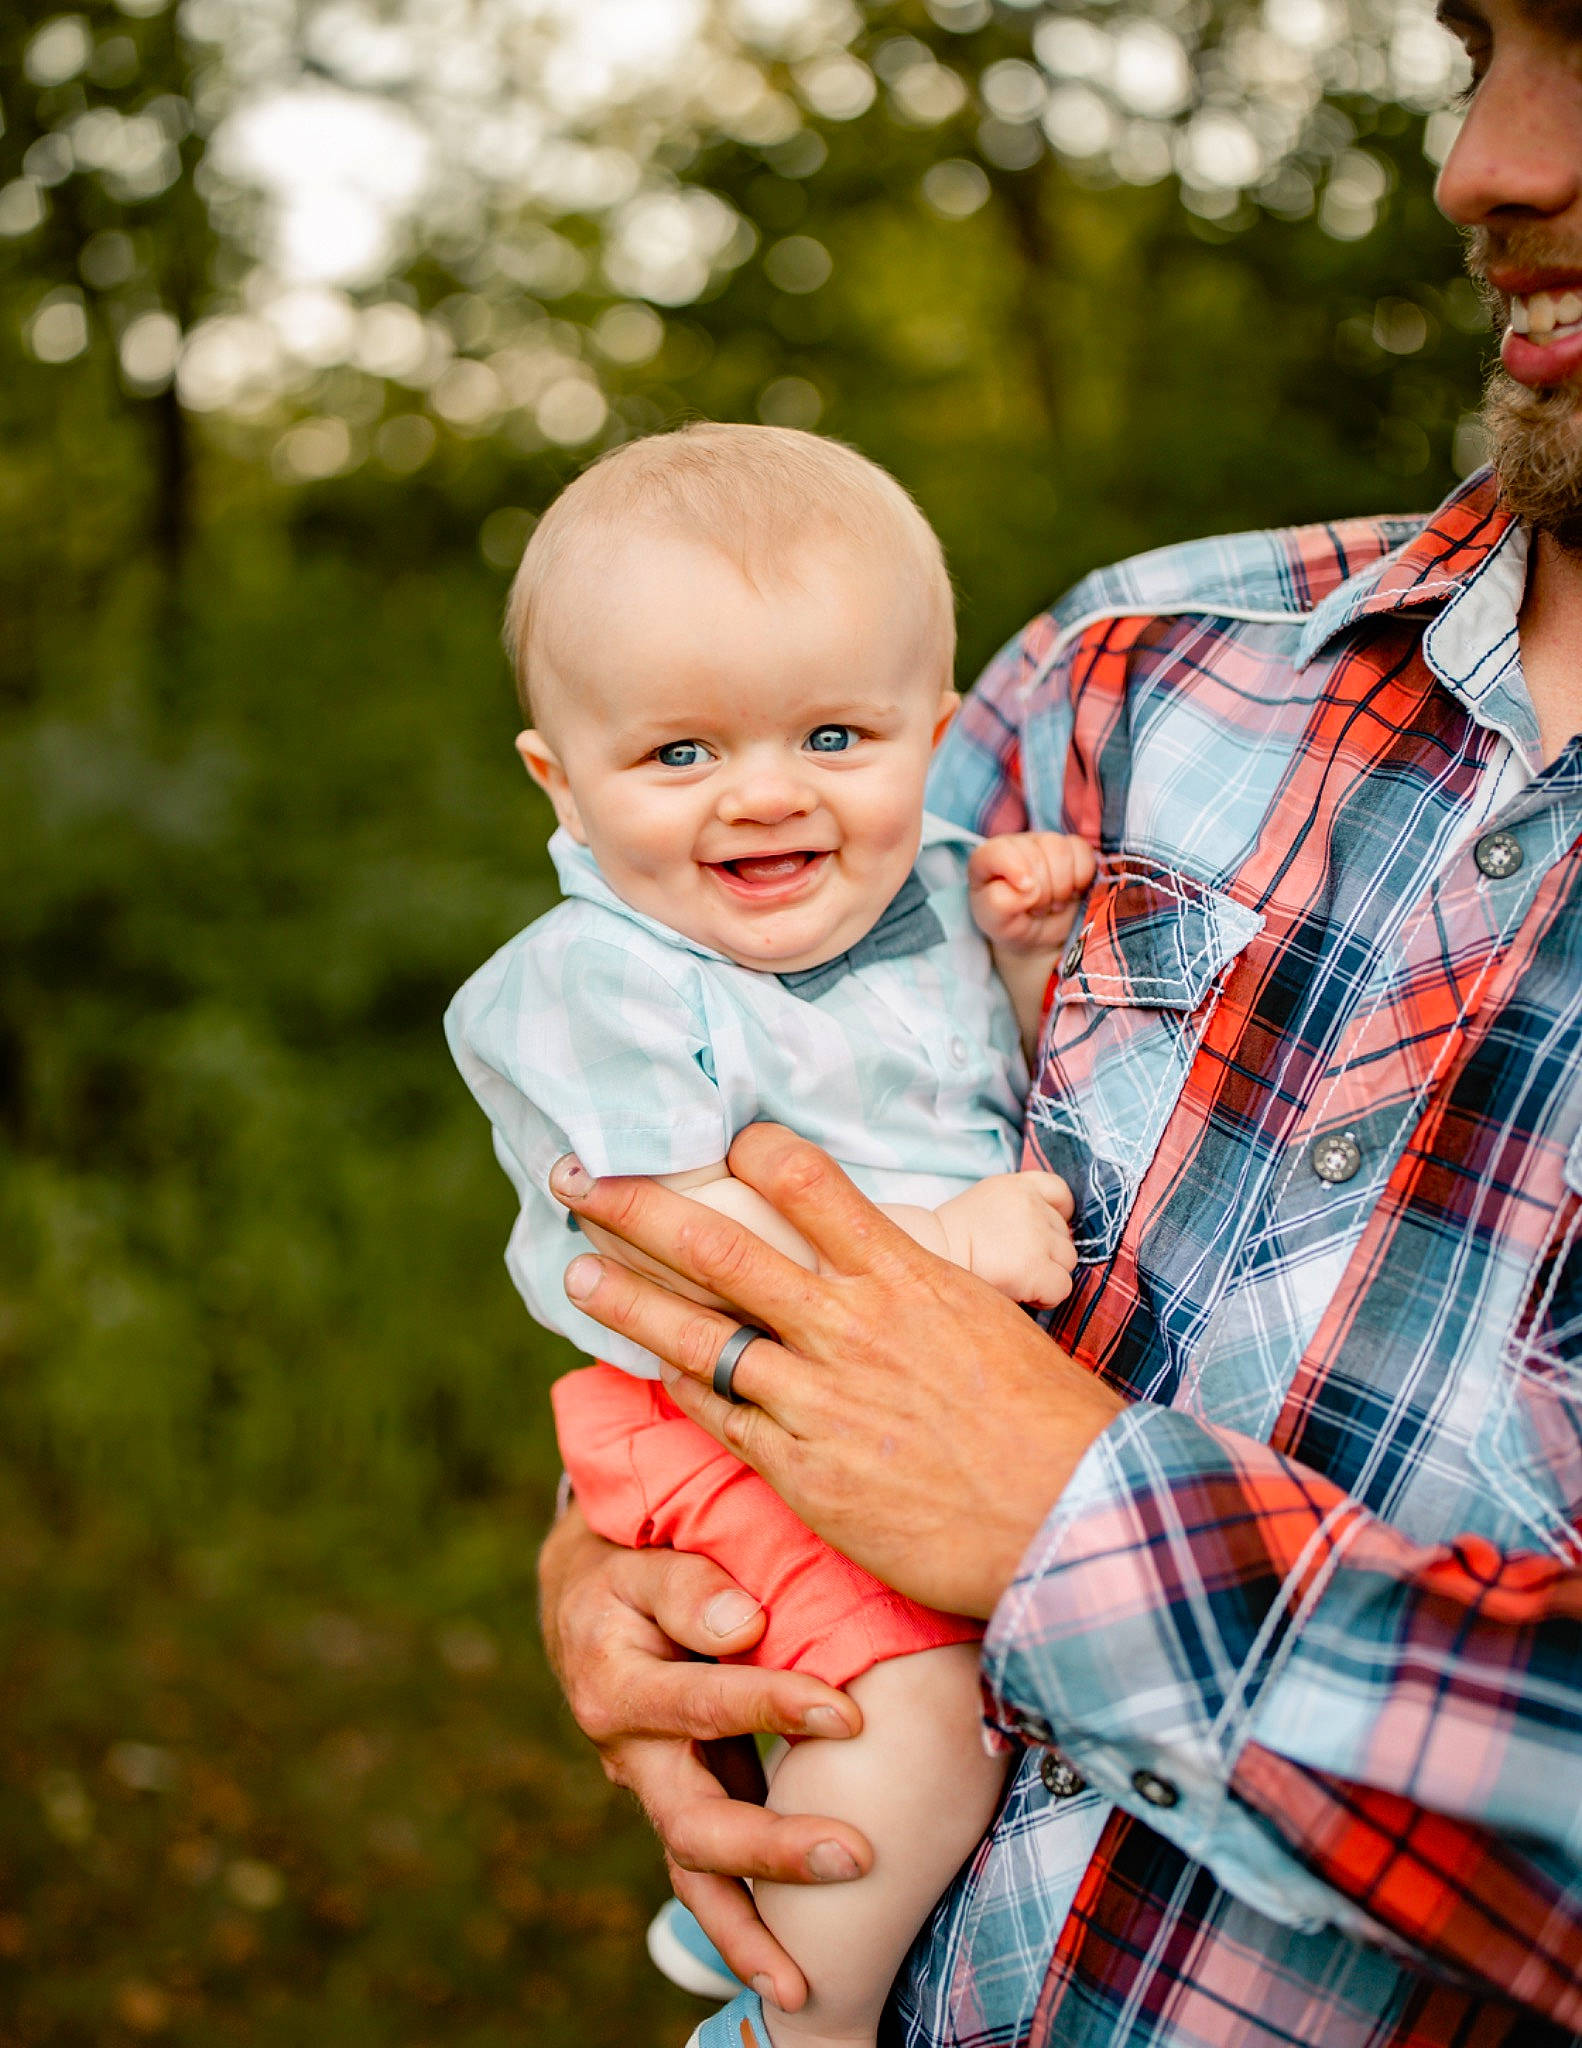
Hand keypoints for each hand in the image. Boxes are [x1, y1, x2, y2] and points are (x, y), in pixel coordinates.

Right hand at [538, 1501, 872, 2011]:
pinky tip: (794, 1968)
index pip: (706, 1705)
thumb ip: (689, 1587)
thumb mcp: (644, 1560)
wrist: (585, 1600)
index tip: (849, 1712)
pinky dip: (744, 1924)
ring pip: (696, 1875)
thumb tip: (745, 1625)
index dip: (777, 1707)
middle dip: (775, 1849)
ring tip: (803, 1987)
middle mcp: (629, 1755)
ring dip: (749, 1930)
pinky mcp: (680, 1804)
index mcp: (618, 1688)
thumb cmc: (628, 1567)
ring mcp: (653, 1790)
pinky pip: (709, 1876)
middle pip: (697, 1823)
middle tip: (857, 1858)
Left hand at [550, 1127, 1126, 1618]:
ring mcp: (815, 1399)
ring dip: (626, 1299)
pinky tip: (647, 1367)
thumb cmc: (1050, 1421)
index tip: (724, 1146)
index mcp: (901, 1273)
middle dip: (638, 1209)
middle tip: (579, 1180)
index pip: (804, 1179)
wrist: (1070, 1520)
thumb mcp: (993, 1320)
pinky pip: (717, 1416)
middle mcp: (846, 1324)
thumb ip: (927, 1287)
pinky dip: (677, 1385)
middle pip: (719, 1247)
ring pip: (696, 1333)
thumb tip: (896, 1265)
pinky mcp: (801, 1471)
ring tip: (575, 1273)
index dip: (753, 1151)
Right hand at [935, 1172, 1077, 1308]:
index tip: (1046, 1232)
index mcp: (1017, 1186)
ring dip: (1048, 1274)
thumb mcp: (986, 1203)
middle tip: (1014, 1264)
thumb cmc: (952, 1239)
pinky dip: (1046, 1296)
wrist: (929, 1256)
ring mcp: (1035, 1236)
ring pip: (1067, 1262)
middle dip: (1046, 1253)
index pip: (1059, 1192)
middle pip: (1064, 1235)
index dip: (1060, 1214)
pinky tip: (1022, 1294)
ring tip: (1016, 1279)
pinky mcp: (1035, 1267)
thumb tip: (1048, 1235)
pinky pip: (1062, 1288)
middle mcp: (1031, 1205)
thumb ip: (1018, 1210)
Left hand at [968, 831, 1095, 953]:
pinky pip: (1083, 852)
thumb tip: (1028, 889)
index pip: (999, 851)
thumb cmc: (1010, 923)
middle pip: (1036, 854)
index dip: (1015, 868)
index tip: (1027, 892)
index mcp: (987, 859)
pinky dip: (1081, 878)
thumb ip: (1001, 903)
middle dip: (1042, 891)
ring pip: (1060, 850)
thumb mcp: (996, 922)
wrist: (1038, 933)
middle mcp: (1016, 845)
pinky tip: (1072, 892)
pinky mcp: (1072, 849)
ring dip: (1062, 886)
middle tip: (1037, 910)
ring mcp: (1045, 843)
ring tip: (1054, 904)